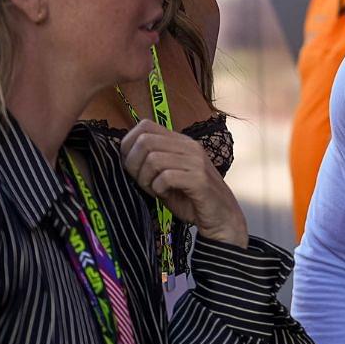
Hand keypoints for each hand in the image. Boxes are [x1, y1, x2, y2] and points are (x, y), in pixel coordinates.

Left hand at [120, 120, 248, 247]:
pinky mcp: (199, 179)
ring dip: (146, 179)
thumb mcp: (167, 175)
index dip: (128, 145)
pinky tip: (164, 195)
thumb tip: (123, 154)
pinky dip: (158, 189)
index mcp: (181, 141)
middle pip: (145, 141)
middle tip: (142, 182)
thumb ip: (151, 162)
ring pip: (153, 159)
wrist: (221, 217)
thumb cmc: (190, 198)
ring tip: (154, 190)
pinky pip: (166, 177)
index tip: (131, 166)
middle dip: (133, 164)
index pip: (145, 126)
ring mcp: (196, 161)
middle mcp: (189, 146)